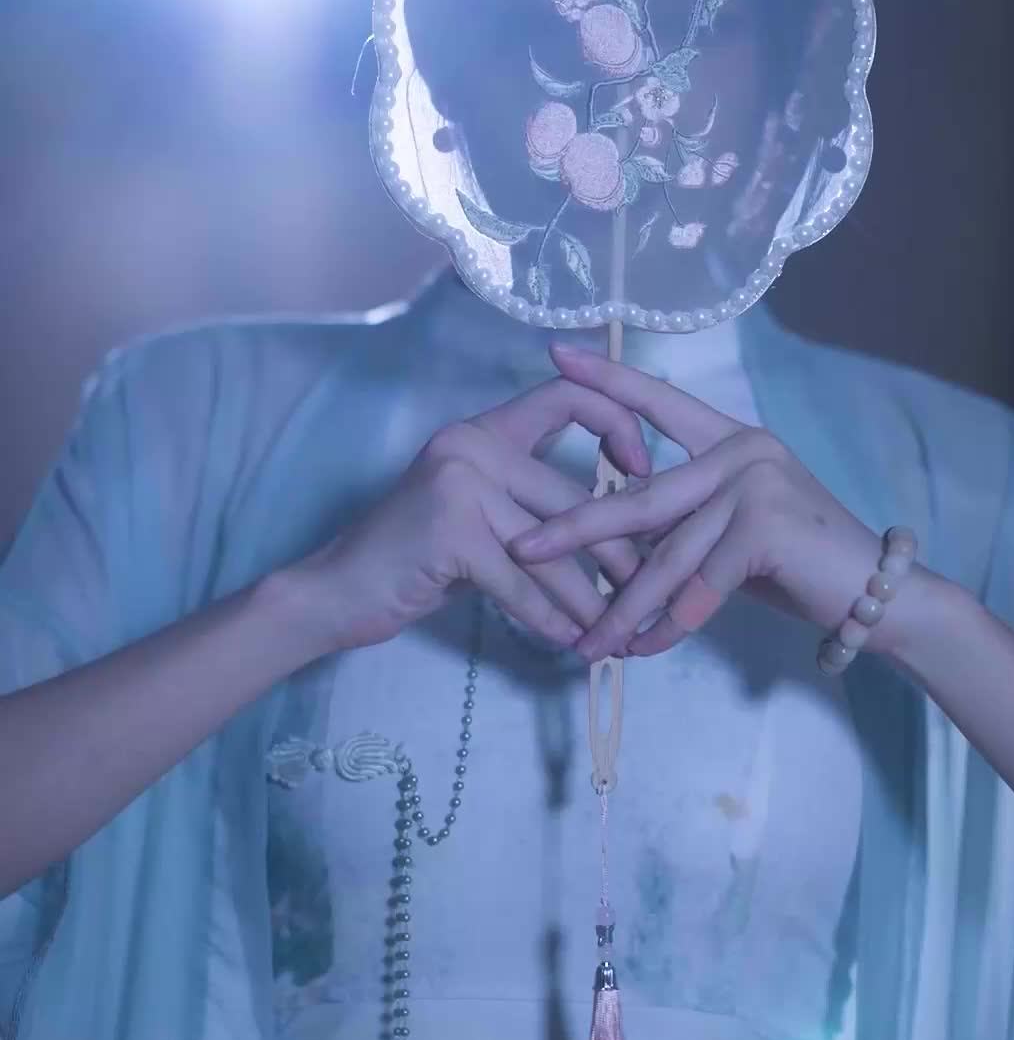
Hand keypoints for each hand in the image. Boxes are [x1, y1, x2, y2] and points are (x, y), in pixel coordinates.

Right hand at [285, 375, 651, 654]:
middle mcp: (473, 445)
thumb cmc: (415, 555)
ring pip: (554, 548)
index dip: (618, 423)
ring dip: (591, 600)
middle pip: (573, 497)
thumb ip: (532, 502)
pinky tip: (569, 641)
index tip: (643, 470)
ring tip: (617, 632)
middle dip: (620, 553)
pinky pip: (521, 583)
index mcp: (485, 430)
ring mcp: (460, 484)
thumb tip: (620, 526)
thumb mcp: (476, 510)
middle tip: (649, 593)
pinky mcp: (451, 532)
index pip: (567, 397)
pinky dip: (549, 619)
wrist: (338, 589)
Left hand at [511, 344, 902, 661]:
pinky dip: (667, 625)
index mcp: (731, 439)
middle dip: (576, 530)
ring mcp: (756, 483)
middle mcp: (742, 449)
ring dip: (622, 607)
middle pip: (640, 496)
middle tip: (521, 547)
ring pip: (665, 554)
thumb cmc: (799, 567)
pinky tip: (642, 651)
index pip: (659, 402)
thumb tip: (614, 542)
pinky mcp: (765, 526)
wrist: (877, 599)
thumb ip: (683, 524)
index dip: (608, 380)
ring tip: (586, 640)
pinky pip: (697, 586)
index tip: (556, 355)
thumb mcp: (731, 534)